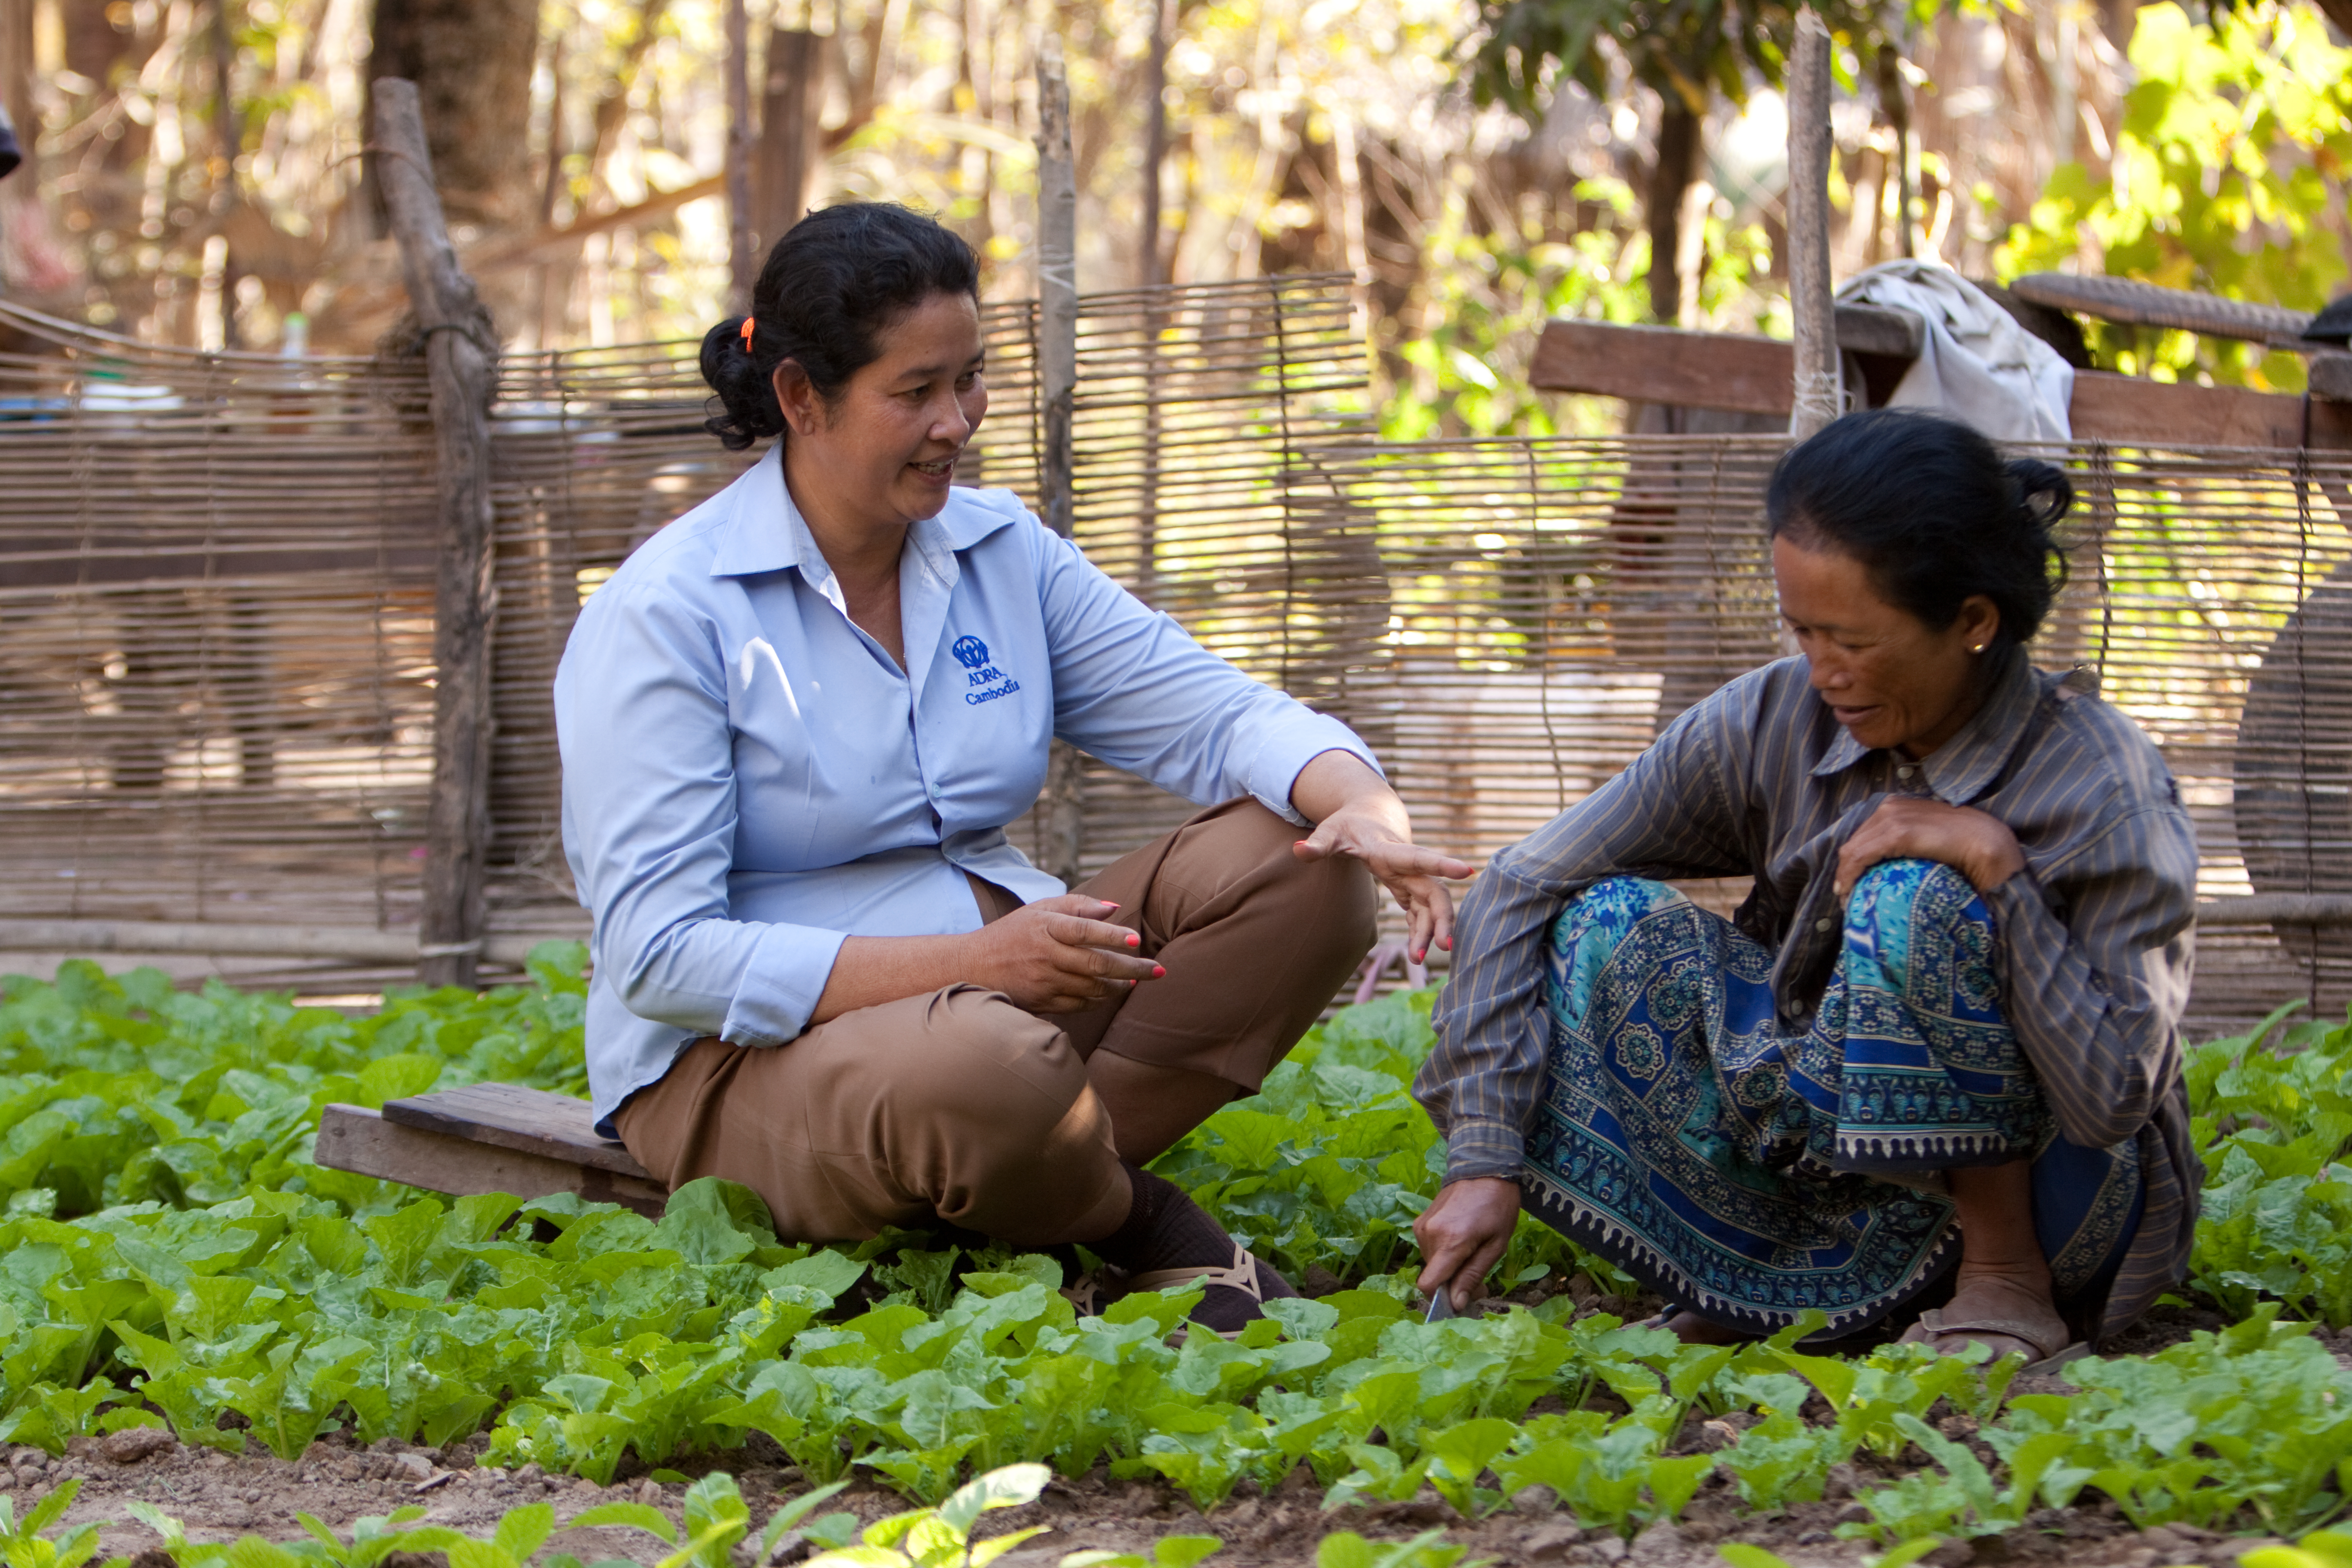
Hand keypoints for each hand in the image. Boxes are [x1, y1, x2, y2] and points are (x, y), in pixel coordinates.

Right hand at [963, 894, 1161, 1013]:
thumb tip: (1114, 907)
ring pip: (1092, 987)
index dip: (1111, 935)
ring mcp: (1044, 982)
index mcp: (1045, 926)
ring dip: (1119, 986)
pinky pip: (1080, 1004)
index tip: (1135, 940)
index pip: (1083, 930)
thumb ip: (1077, 905)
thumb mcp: (1039, 909)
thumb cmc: (1012, 933)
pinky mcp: (1042, 1003)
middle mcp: (1046, 955)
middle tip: (1158, 970)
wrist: (973, 967)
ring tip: (1136, 981)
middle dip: (1132, 968)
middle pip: (1095, 963)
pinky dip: (1099, 999)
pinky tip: (1110, 992)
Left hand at [1289, 753, 1473, 963]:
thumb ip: (1317, 844)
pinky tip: (1416, 954)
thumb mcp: (1329, 831)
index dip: (1441, 864)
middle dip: (1442, 917)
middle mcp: (1406, 865)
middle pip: (1433, 890)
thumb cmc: (1346, 825)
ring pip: (1431, 906)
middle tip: (1444, 946)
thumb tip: (1298, 851)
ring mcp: (1411, 878)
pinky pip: (1420, 914)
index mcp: (1389, 849)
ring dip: (1430, 932)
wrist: (1367, 817)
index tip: (1467, 870)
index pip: (1418, 857)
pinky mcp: (1408, 889)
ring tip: (1419, 959)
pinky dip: (1420, 932)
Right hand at [1413, 1176, 1520, 1311]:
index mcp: (1450, 1242)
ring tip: (1472, 1252)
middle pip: (1434, 1276)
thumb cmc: (1498, 1206)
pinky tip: (1460, 1239)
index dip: (1441, 1298)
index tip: (1460, 1299)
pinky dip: (1443, 1252)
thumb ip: (1473, 1275)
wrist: (1483, 1168)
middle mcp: (1429, 1235)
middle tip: (1479, 1275)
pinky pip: (1429, 1248)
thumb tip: (1457, 1304)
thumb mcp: (1496, 1245)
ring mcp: (1421, 1226)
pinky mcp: (1420, 1221)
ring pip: (1431, 1263)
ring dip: (1449, 1267)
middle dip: (1453, 1282)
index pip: (1428, 1284)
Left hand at [1835, 795, 2025, 900]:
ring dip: (1846, 877)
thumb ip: (1910, 847)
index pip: (1863, 835)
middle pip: (1854, 842)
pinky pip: (1860, 856)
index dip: (1852, 860)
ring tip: (1849, 900)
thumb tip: (1893, 869)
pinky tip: (1850, 893)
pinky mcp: (1897, 832)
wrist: (1991, 844)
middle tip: (1848, 896)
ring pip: (1852, 850)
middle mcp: (1891, 807)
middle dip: (1847, 870)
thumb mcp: (1930, 843)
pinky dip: (1850, 876)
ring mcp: (1893, 817)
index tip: (1851, 884)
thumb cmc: (1966, 849)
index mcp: (1898, 807)